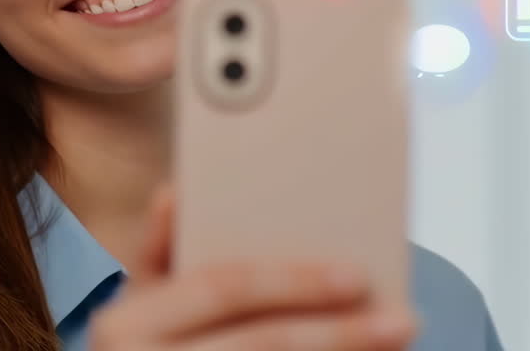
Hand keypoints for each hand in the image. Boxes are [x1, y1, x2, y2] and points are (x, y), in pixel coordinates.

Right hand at [88, 184, 417, 349]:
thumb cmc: (145, 345)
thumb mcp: (138, 302)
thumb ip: (159, 251)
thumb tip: (173, 193)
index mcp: (125, 321)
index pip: (221, 288)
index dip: (291, 281)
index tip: (358, 274)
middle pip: (261, 343)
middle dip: (337, 332)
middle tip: (403, 320)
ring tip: (395, 340)